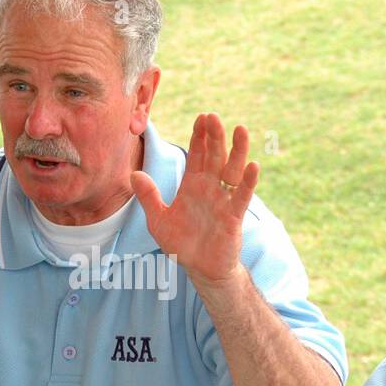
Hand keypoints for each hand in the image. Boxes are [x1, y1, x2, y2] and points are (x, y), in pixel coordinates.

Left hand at [131, 113, 259, 286]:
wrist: (200, 269)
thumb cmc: (181, 243)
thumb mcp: (158, 220)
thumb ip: (149, 197)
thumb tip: (133, 174)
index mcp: (192, 186)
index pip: (197, 155)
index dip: (199, 137)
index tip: (201, 117)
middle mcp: (210, 189)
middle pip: (214, 157)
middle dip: (214, 137)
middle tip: (213, 116)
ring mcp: (223, 200)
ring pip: (232, 170)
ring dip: (237, 151)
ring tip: (240, 129)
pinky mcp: (233, 216)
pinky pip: (241, 196)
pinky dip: (247, 182)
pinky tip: (253, 166)